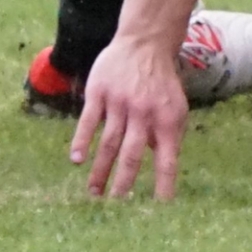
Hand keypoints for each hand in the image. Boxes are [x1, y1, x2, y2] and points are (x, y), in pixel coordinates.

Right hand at [69, 35, 188, 198]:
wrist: (145, 43)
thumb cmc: (161, 82)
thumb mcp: (174, 107)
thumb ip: (167, 136)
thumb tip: (161, 167)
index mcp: (167, 119)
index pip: (168, 158)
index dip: (165, 183)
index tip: (161, 208)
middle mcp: (144, 113)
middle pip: (132, 154)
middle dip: (124, 183)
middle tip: (116, 206)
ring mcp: (120, 102)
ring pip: (109, 142)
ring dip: (101, 170)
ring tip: (94, 194)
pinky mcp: (100, 92)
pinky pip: (90, 121)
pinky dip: (82, 141)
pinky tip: (77, 161)